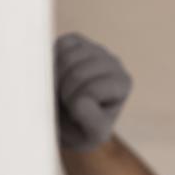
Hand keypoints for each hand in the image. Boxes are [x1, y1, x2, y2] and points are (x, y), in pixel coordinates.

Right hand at [54, 33, 131, 150]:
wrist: (67, 118)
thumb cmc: (83, 128)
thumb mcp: (92, 134)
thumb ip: (93, 123)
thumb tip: (81, 102)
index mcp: (123, 83)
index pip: (92, 91)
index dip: (75, 105)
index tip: (76, 114)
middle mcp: (113, 62)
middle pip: (78, 73)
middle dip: (64, 92)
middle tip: (64, 103)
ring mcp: (94, 48)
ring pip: (65, 58)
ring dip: (55, 79)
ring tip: (60, 91)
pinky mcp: (75, 40)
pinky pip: (56, 46)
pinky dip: (51, 63)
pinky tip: (56, 76)